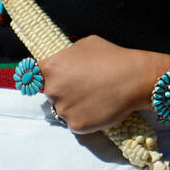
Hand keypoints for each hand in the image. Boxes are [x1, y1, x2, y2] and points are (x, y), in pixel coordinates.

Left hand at [38, 37, 167, 134]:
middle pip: (51, 94)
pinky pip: (76, 123)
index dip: (45, 78)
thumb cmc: (112, 57)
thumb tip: (64, 59)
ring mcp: (63, 109)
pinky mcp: (76, 125)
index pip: (34, 76)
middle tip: (84, 88)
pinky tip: (99, 108)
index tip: (53, 81)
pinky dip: (86, 119)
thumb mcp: (84, 44)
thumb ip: (68, 54)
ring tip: (95, 98)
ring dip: (75, 107)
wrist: (134, 78)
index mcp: (50, 67)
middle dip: (63, 92)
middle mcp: (52, 89)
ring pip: (64, 110)